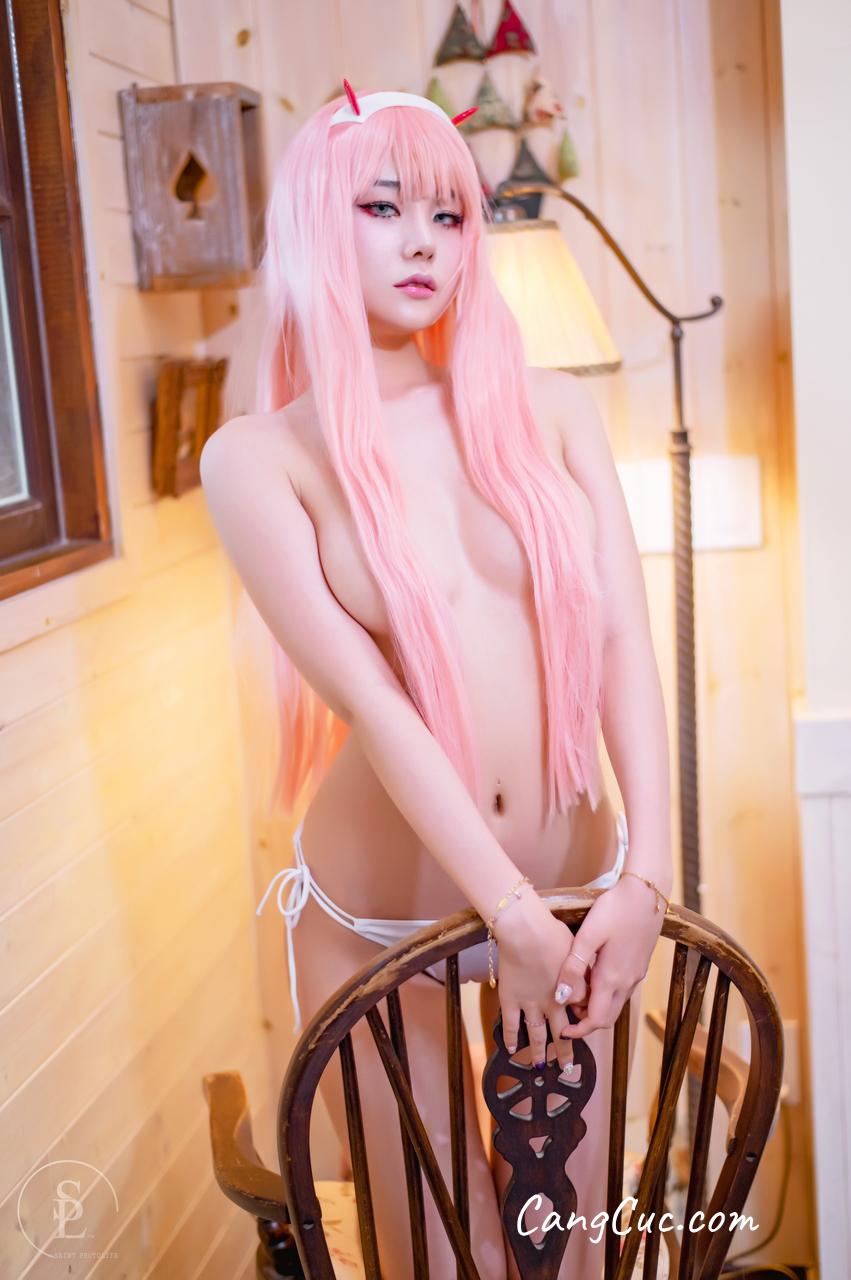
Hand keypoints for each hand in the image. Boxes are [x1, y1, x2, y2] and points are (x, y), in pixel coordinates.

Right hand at [493, 891, 579, 1075]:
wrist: (525, 930)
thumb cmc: (552, 933)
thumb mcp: (576, 951)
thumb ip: (581, 970)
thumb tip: (586, 980)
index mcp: (571, 992)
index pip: (582, 1013)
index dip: (583, 1019)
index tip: (582, 1025)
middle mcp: (552, 1004)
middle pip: (562, 1034)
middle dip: (565, 1051)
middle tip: (567, 1067)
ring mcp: (530, 1004)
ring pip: (536, 1035)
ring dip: (539, 1052)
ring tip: (541, 1065)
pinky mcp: (510, 999)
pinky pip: (510, 1024)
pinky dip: (510, 1038)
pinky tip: (511, 1050)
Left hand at [556, 876, 666, 1037]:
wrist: (647, 892)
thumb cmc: (615, 909)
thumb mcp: (589, 935)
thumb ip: (573, 967)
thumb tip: (559, 997)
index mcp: (612, 979)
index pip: (596, 1020)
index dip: (578, 1031)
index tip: (562, 1030)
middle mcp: (626, 982)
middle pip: (607, 1018)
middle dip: (586, 1022)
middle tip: (566, 1011)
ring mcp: (636, 975)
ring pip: (615, 1005)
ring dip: (596, 1007)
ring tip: (575, 992)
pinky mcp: (639, 966)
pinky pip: (622, 991)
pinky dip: (606, 994)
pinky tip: (593, 977)